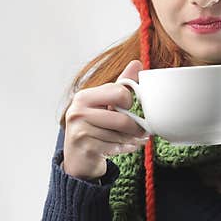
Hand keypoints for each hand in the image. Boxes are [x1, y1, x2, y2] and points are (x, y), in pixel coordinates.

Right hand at [62, 60, 150, 180]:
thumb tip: (137, 63)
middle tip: (142, 130)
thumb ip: (121, 84)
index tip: (128, 108)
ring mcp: (80, 130)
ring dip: (133, 140)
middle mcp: (79, 111)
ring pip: (120, 135)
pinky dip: (125, 149)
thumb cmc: (94, 127)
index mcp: (85, 96)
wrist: (78, 157)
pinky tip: (125, 147)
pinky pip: (115, 147)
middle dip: (136, 127)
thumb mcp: (105, 104)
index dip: (129, 102)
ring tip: (135, 140)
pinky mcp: (85, 147)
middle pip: (122, 119)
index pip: (120, 92)